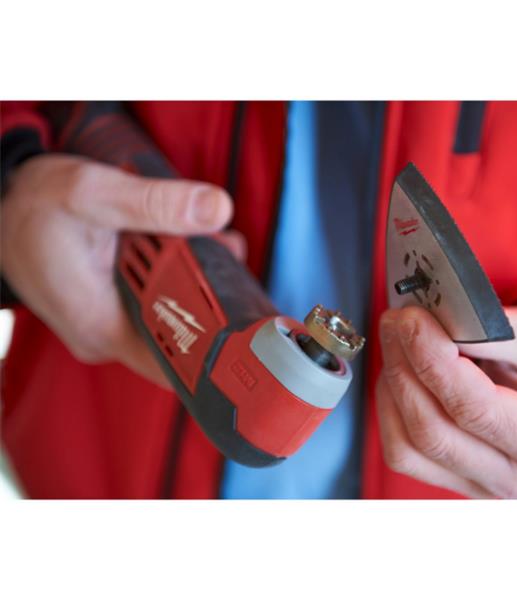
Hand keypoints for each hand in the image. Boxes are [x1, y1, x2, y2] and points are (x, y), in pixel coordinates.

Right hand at [1, 154, 241, 386]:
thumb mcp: (92, 193)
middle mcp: (106, 338)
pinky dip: (174, 279)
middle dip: (213, 299)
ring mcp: (107, 327)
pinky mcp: (110, 312)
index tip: (246, 316)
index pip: (177, 363)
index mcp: (103, 327)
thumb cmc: (33, 205)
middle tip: (227, 255)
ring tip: (210, 244)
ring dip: (196, 284)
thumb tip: (217, 209)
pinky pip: (154, 305)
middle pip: (181, 337)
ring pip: (170, 318)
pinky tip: (183, 247)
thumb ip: (155, 203)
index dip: (219, 343)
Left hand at [378, 303, 516, 497]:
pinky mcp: (447, 477)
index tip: (413, 320)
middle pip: (433, 431)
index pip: (476, 409)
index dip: (434, 361)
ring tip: (395, 341)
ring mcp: (476, 484)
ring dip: (391, 385)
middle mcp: (514, 479)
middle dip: (404, 367)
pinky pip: (401, 450)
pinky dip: (389, 406)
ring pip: (407, 447)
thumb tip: (438, 326)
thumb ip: (493, 334)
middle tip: (396, 321)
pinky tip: (398, 372)